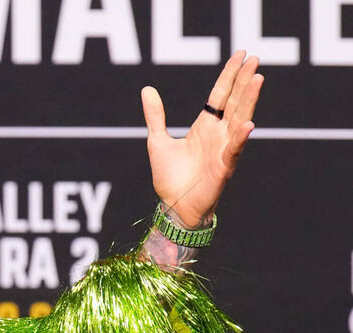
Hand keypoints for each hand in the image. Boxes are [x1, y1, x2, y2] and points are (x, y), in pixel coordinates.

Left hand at [141, 50, 263, 227]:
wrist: (173, 206)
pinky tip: (249, 123)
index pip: (221, 94)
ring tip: (258, 79)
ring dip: (249, 100)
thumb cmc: (170, 177)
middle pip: (235, 101)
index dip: (230, 75)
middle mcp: (219, 134)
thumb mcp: (158, 140)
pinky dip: (240, 137)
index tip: (240, 55)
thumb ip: (155, 116)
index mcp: (205, 126)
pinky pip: (234, 149)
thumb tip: (147, 89)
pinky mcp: (224, 167)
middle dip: (244, 80)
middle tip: (254, 58)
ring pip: (240, 119)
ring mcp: (224, 149)